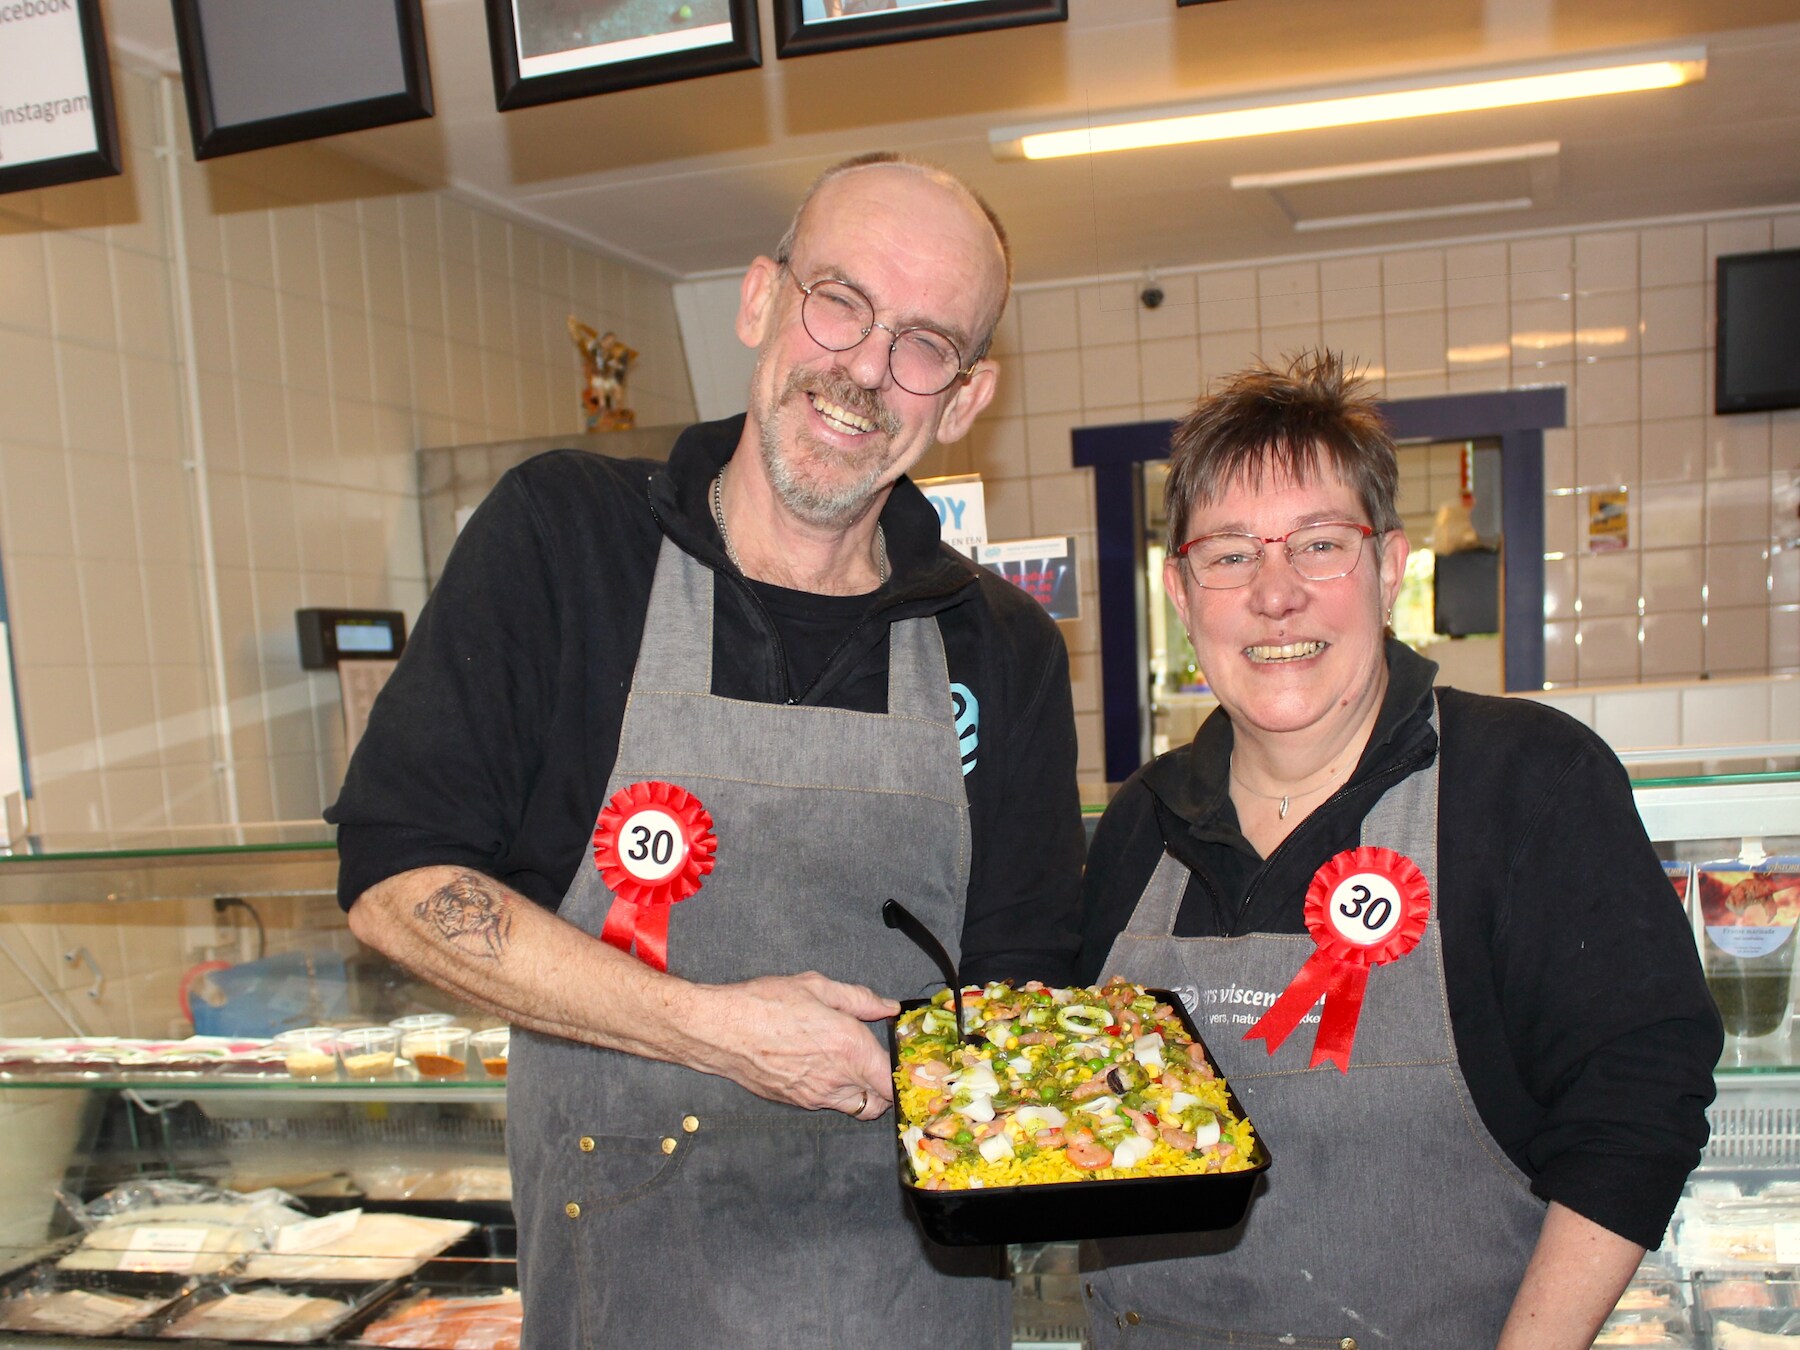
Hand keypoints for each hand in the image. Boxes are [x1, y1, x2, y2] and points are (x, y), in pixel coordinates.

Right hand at [686, 972, 899, 1116]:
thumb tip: (887, 1007)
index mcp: (850, 1048)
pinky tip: (822, 1067)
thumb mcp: (817, 987)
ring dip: (863, 1093)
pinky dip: (835, 1093)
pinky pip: (828, 1104)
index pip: (894, 1080)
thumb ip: (859, 999)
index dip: (906, 1076)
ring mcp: (815, 1096)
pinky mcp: (796, 1102)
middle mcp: (836, 1079)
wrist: (721, 1030)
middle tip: (883, 1065)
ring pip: (856, 1108)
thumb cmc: (766, 1003)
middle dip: (887, 1087)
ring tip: (852, 1066)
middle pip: (881, 1103)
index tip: (909, 1063)